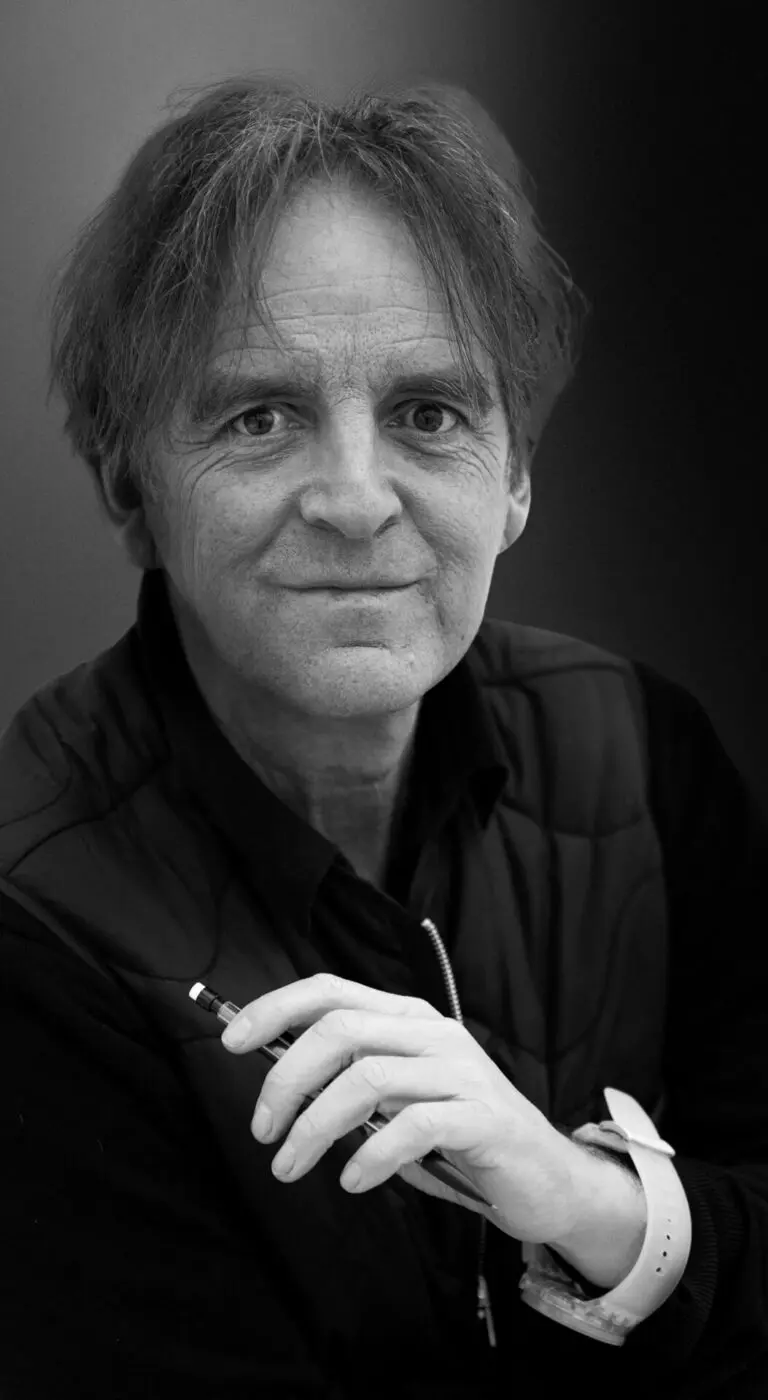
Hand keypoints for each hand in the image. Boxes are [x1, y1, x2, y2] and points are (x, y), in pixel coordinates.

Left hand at [221, 971, 590, 1245]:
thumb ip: (352, 1081)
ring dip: (316, 1127)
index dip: (276, 1009)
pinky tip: (355, 1181)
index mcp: (408, 1018)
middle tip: (263, 1131)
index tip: (232, 1043)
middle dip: (286, 1079)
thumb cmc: (456, 1139)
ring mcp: (461, 1072)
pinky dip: (371, 1157)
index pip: (331, 990)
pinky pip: (412, 1127)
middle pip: (340, 1030)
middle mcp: (433, 1033)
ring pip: (368, 1079)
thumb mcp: (398, 1099)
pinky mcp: (481, 1117)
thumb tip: (278, 1083)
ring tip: (291, 1167)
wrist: (544, 1178)